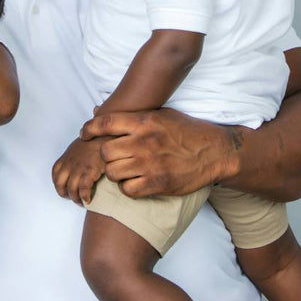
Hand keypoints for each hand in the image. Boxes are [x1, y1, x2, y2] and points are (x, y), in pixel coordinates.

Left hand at [52, 137, 105, 205]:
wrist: (108, 135)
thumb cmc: (97, 141)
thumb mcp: (81, 146)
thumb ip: (76, 156)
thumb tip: (79, 165)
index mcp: (66, 157)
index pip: (55, 174)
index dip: (59, 186)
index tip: (66, 191)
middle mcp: (69, 163)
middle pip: (60, 184)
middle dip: (66, 194)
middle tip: (75, 199)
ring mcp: (79, 167)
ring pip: (71, 189)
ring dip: (76, 199)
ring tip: (83, 202)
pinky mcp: (90, 171)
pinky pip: (83, 189)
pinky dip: (85, 196)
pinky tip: (88, 199)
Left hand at [81, 108, 237, 196]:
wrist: (216, 152)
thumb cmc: (186, 131)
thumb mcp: (160, 114)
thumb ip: (131, 115)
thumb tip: (97, 111)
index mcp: (144, 121)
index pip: (105, 123)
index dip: (89, 129)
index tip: (84, 134)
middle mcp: (144, 142)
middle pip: (105, 151)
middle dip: (105, 155)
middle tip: (113, 157)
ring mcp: (151, 164)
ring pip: (113, 172)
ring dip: (115, 173)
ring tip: (125, 170)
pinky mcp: (159, 184)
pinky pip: (128, 190)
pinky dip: (127, 188)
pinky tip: (135, 182)